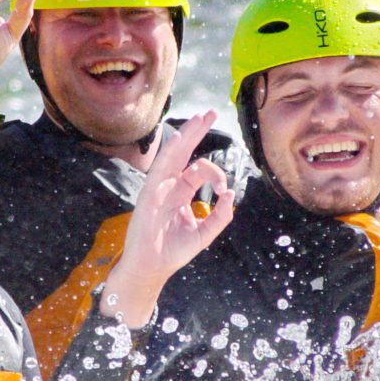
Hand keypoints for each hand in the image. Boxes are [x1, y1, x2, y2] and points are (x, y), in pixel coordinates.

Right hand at [101, 111, 234, 327]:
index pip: (199, 170)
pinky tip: (178, 138)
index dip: (216, 174)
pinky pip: (159, 169)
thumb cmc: (172, 251)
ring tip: (199, 118)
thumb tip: (230, 195)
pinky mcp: (149, 195)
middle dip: (197, 132)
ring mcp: (158, 188)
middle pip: (184, 152)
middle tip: (209, 112)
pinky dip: (168, 153)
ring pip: (172, 155)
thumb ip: (219, 216)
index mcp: (181, 192)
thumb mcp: (204, 233)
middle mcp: (169, 186)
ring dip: (186, 135)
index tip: (224, 190)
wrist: (151, 268)